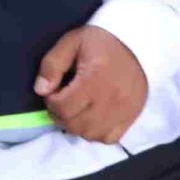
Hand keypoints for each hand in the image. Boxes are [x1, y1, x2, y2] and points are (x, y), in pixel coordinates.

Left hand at [35, 25, 147, 144]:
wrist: (138, 42)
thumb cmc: (102, 41)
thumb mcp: (72, 42)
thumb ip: (52, 65)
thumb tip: (41, 90)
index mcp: (94, 78)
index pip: (63, 107)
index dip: (51, 102)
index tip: (54, 91)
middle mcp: (111, 99)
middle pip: (74, 124)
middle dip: (61, 115)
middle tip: (63, 100)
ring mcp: (124, 111)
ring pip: (90, 135)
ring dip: (77, 125)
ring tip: (77, 109)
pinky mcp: (132, 116)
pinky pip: (108, 138)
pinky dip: (96, 132)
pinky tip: (92, 117)